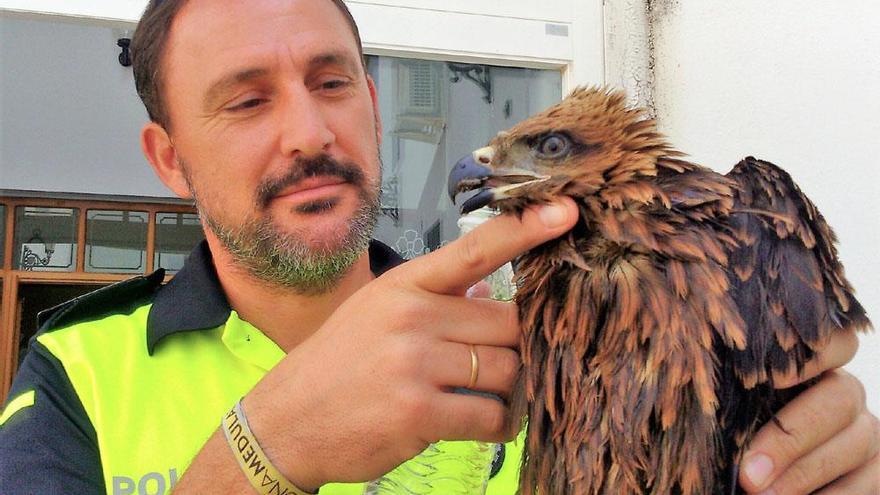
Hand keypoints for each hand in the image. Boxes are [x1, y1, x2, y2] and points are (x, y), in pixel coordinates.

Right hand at [243, 199, 578, 491]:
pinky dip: (499, 422)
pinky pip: (492, 414)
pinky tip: (484, 421)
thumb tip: (487, 295)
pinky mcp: (421, 412)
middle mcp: (412, 316)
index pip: (474, 249)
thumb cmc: (337, 363)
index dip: (524, 229)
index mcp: (404, 285)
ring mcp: (415, 363)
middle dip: (517, 346)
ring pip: (507, 369)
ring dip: (509, 388)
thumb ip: (432, 300)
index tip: (566, 212)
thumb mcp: (377, 311)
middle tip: (508, 359)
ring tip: (488, 394)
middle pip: (509, 323)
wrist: (286, 420)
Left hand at [739, 332, 879, 493]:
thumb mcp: (728, 410)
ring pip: (857, 441)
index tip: (768, 380)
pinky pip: (871, 479)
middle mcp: (844, 392)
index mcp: (808, 365)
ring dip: (806, 473)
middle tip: (749, 471)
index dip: (809, 357)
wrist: (749, 474)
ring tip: (762, 494)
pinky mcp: (877, 469)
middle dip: (792, 437)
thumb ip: (730, 395)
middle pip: (840, 397)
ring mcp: (865, 430)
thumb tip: (706, 386)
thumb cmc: (728, 435)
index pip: (832, 340)